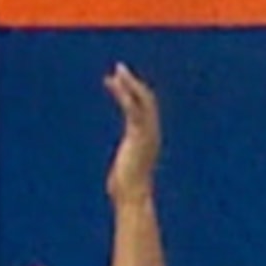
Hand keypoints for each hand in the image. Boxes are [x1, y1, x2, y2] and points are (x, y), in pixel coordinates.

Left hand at [104, 63, 161, 207]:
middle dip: (132, 83)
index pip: (143, 109)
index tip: (118, 84)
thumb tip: (119, 177)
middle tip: (118, 68)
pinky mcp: (138, 135)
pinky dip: (125, 94)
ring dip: (129, 83)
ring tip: (117, 71)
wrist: (132, 196)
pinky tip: (115, 84)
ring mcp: (146, 132)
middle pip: (146, 99)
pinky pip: (133, 108)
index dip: (132, 94)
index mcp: (148, 138)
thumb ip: (125, 166)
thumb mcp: (125, 172)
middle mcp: (151, 131)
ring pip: (141, 99)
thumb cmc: (126, 190)